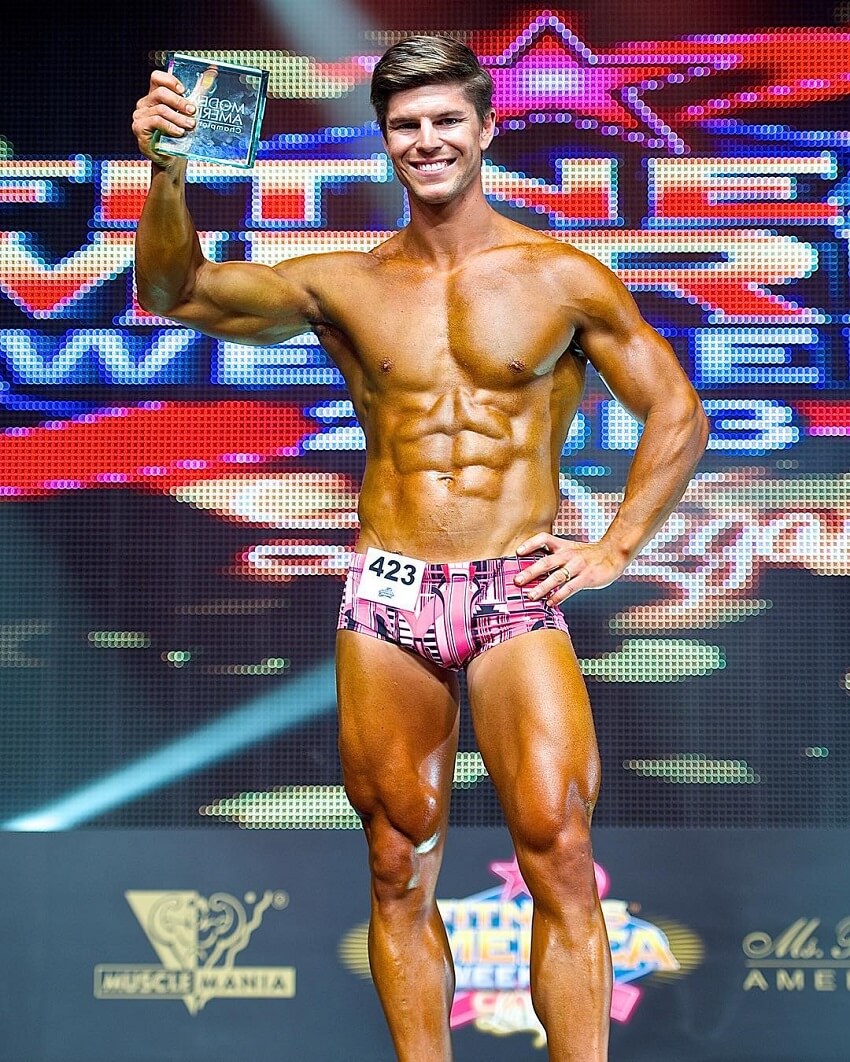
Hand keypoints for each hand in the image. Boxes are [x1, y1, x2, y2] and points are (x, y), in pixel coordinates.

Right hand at [131, 71, 195, 167]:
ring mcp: (140, 116)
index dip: (170, 80)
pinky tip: (179, 133)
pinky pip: (156, 122)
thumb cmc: (180, 138)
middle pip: (160, 93)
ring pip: (161, 109)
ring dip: (178, 117)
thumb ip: (197, 96)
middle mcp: (145, 104)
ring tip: (190, 125)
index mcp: (155, 97)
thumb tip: (213, 72)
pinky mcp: (139, 129)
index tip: (184, 90)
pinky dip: (170, 127)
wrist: (172, 162)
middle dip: (179, 102)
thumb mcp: (188, 116)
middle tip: (193, 111)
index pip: (157, 78)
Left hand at [514, 533, 628, 605]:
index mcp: (563, 545)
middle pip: (546, 562)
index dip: (530, 544)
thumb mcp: (571, 549)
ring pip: (556, 577)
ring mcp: (577, 566)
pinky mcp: (586, 578)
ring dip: (542, 587)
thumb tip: (532, 569)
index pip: (544, 539)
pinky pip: (570, 588)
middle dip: (530, 572)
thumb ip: (554, 556)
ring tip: (531, 596)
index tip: (518, 553)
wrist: (614, 554)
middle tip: (517, 581)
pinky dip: (558, 596)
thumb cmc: (588, 555)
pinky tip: (550, 603)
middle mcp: (568, 555)